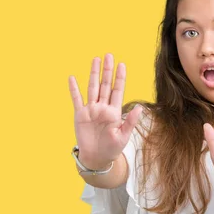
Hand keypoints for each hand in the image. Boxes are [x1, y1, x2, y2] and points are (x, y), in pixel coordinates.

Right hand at [68, 53, 142, 169]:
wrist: (96, 158)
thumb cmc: (112, 149)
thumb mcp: (123, 136)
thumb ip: (130, 121)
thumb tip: (141, 107)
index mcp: (114, 111)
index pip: (117, 90)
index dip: (120, 78)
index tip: (122, 65)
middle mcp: (103, 107)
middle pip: (105, 85)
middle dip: (107, 70)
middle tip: (108, 55)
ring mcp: (91, 110)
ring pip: (92, 88)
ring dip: (93, 74)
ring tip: (95, 60)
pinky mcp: (80, 115)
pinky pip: (76, 99)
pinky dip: (74, 89)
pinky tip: (72, 78)